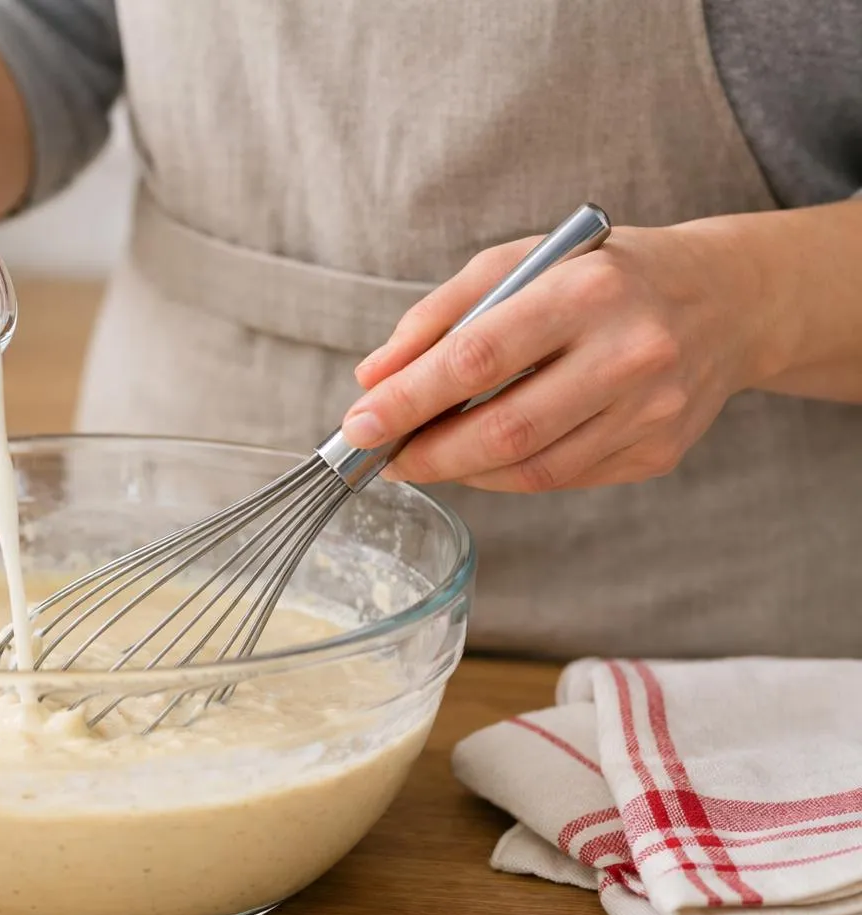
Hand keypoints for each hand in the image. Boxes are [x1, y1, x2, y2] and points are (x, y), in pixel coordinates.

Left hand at [341, 225, 771, 491]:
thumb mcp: (518, 264)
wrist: (727, 300)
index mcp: (588, 290)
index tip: (359, 424)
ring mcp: (652, 410)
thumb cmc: (603, 275)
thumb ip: (439, 317)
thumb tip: (371, 378)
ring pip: (532, 468)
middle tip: (383, 457)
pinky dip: (507, 475)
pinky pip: (562, 478)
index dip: (408, 400)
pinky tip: (481, 458)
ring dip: (462, 471)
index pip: (478, 357)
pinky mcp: (660, 451)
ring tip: (424, 457)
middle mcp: (630, 352)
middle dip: (429, 452)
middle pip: (505, 428)